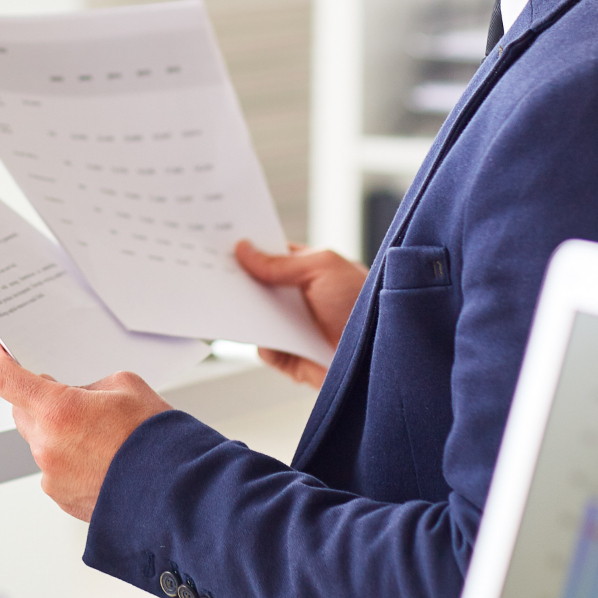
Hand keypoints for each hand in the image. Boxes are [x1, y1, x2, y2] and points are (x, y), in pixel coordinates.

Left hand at [0, 338, 172, 521]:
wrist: (179, 492)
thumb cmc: (156, 438)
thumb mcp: (124, 386)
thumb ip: (87, 386)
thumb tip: (76, 397)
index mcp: (57, 410)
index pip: (3, 378)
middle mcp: (46, 446)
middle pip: (23, 411)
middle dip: (41, 400)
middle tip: (71, 397)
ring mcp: (52, 476)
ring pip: (40, 441)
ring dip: (59, 432)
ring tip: (100, 435)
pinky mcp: (62, 498)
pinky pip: (55, 468)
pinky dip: (70, 459)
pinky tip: (101, 458)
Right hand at [235, 239, 368, 388]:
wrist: (383, 357)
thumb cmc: (364, 304)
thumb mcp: (322, 268)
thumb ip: (280, 262)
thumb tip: (243, 249)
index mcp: (310, 271)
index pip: (272, 256)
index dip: (250, 249)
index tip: (223, 241)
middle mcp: (301, 299)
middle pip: (259, 286)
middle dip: (240, 280)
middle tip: (213, 270)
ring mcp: (295, 328)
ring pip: (257, 317)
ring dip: (245, 311)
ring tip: (226, 299)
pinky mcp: (292, 357)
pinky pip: (264, 347)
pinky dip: (261, 342)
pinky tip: (260, 333)